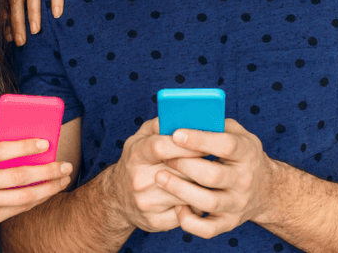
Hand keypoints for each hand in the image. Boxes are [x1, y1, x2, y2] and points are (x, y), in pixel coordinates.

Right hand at [0, 138, 72, 239]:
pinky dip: (37, 199)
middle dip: (47, 171)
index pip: (0, 151)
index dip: (25, 146)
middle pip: (18, 176)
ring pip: (23, 196)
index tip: (46, 144)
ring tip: (63, 179)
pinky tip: (48, 192)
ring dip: (48, 188)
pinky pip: (19, 209)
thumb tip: (27, 147)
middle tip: (65, 165)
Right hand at [106, 118, 206, 232]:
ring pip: (187, 193)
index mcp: (136, 154)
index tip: (208, 142)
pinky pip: (187, 212)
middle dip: (202, 164)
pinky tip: (201, 195)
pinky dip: (197, 203)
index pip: (162, 147)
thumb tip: (186, 115)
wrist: (116, 199)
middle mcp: (138, 180)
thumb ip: (161, 124)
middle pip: (179, 171)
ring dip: (203, 185)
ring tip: (214, 177)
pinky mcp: (155, 222)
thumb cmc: (137, 161)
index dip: (187, 144)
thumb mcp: (141, 137)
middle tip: (220, 159)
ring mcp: (146, 203)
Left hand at [154, 118, 274, 238]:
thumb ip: (215, 123)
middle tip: (163, 156)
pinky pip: (206, 229)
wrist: (266, 189)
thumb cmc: (242, 154)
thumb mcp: (238, 133)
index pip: (225, 145)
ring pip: (208, 202)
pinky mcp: (229, 223)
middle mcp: (245, 180)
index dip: (199, 140)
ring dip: (180, 190)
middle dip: (184, 164)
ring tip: (160, 177)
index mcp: (247, 153)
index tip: (176, 133)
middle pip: (212, 175)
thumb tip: (186, 115)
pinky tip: (176, 206)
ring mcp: (237, 204)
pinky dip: (189, 220)